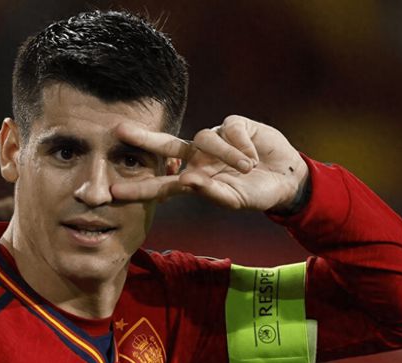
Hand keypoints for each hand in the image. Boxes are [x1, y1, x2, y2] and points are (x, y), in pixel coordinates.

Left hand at [111, 115, 308, 211]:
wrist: (287, 180)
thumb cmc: (256, 194)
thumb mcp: (235, 199)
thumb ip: (213, 193)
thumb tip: (189, 180)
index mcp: (195, 178)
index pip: (162, 183)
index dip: (140, 186)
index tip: (114, 191)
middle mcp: (199, 156)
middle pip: (166, 145)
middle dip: (144, 138)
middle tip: (118, 131)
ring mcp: (216, 139)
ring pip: (207, 138)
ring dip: (227, 155)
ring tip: (248, 168)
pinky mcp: (235, 124)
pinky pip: (230, 128)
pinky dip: (242, 145)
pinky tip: (254, 157)